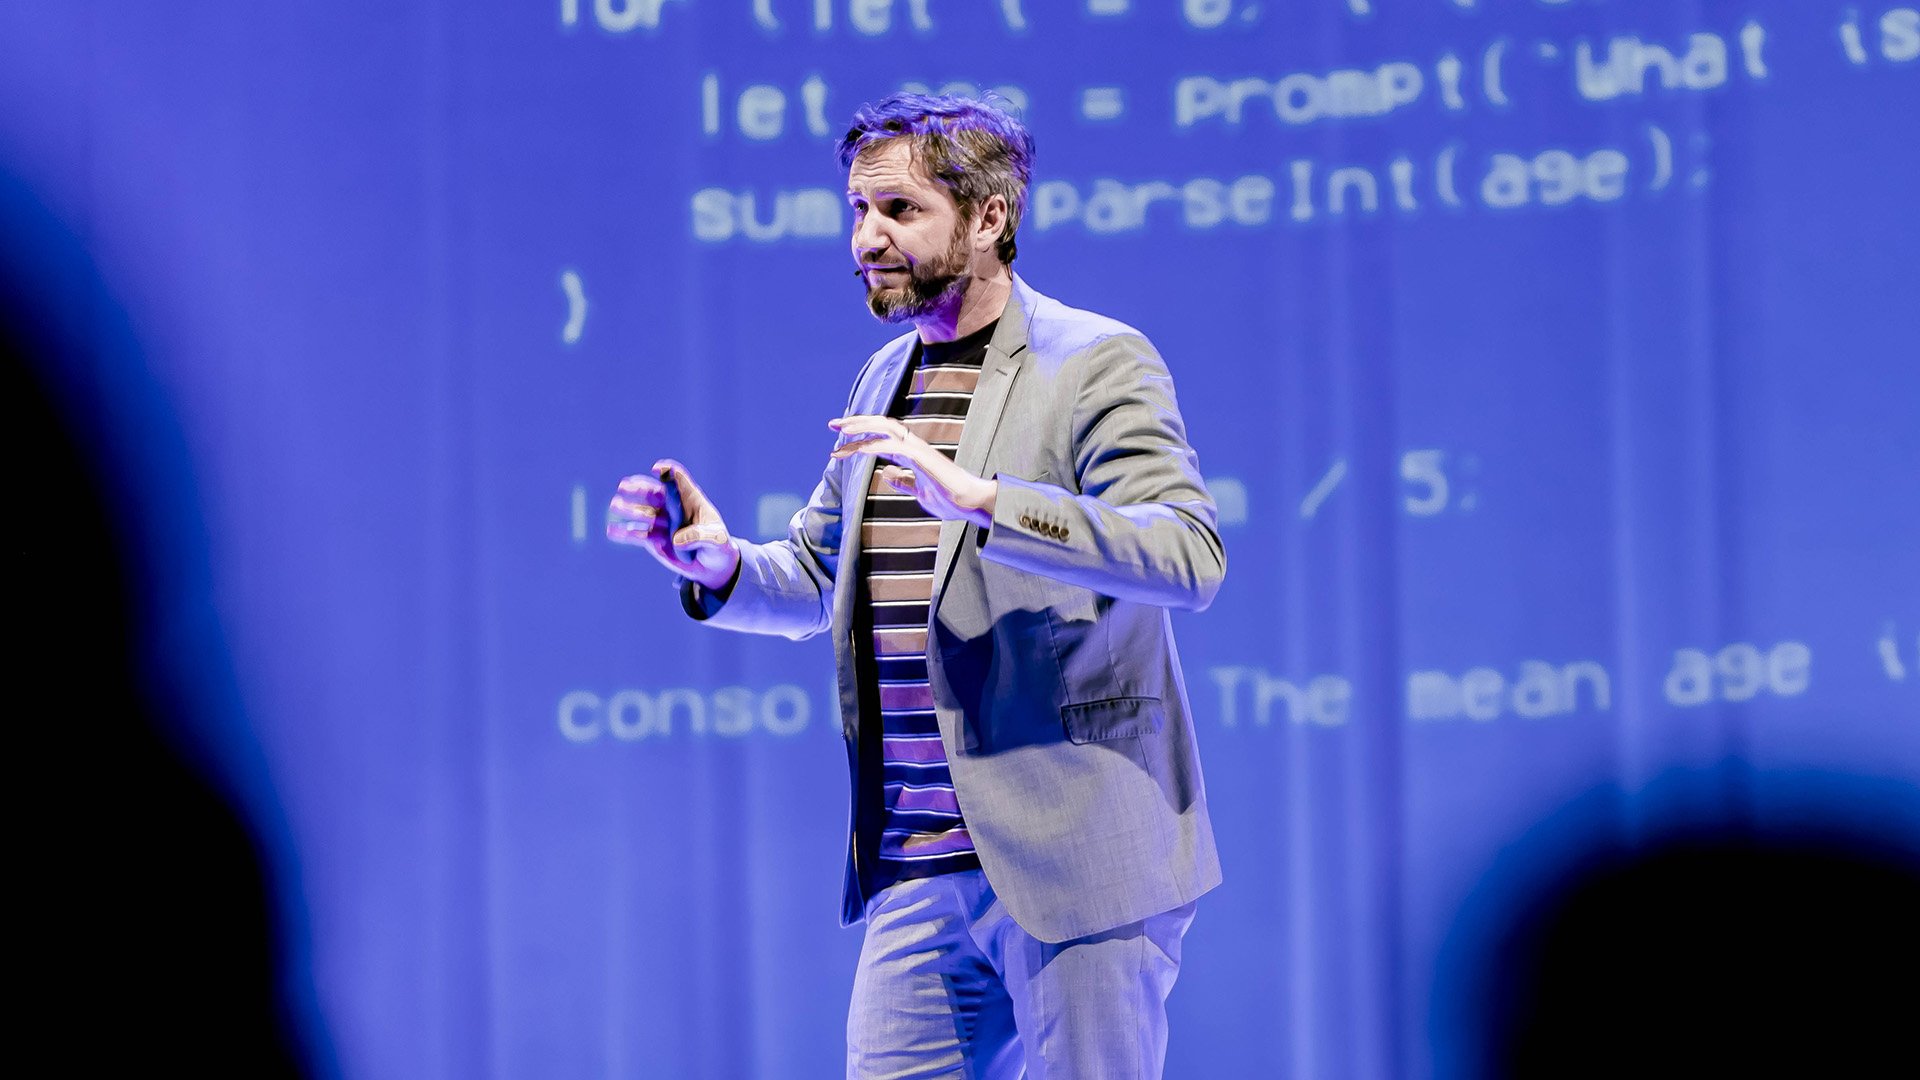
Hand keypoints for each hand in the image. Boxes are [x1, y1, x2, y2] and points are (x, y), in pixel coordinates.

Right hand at [605, 459, 740, 589]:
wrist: (713, 566)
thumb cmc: (719, 547)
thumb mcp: (718, 540)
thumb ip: (700, 536)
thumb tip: (676, 539)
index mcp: (691, 500)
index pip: (678, 480)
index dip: (668, 472)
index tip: (657, 469)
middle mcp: (674, 509)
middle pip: (654, 493)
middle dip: (639, 488)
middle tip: (623, 486)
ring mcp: (663, 523)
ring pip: (643, 513)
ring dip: (628, 508)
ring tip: (615, 505)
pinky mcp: (655, 540)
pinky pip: (638, 534)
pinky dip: (624, 533)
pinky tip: (612, 530)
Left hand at [829, 416, 996, 527]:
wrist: (971, 503)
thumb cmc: (950, 499)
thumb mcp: (918, 492)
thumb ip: (902, 481)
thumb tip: (885, 472)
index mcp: (912, 452)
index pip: (882, 437)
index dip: (860, 436)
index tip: (839, 445)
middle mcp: (914, 445)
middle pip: (881, 424)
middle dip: (856, 423)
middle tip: (832, 426)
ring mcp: (918, 449)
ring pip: (886, 428)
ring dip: (861, 427)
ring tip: (841, 430)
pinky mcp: (922, 457)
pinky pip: (893, 446)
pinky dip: (874, 445)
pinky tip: (858, 449)